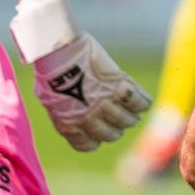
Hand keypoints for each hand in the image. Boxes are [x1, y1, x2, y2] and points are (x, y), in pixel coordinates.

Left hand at [8, 0, 151, 151]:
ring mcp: (104, 103)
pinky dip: (143, 103)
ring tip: (133, 112)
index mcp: (69, 124)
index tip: (100, 129)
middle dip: (117, 128)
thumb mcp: (50, 98)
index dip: (97, 137)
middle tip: (121, 119)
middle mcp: (88, 118)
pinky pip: (137, 102)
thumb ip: (63, 111)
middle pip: (112, 135)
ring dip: (131, 117)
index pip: (89, 145)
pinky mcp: (116, 87)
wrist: (58, 50)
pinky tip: (143, 102)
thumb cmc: (51, 69)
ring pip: (127, 120)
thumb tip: (71, 114)